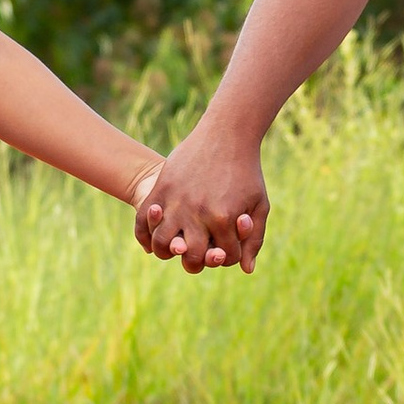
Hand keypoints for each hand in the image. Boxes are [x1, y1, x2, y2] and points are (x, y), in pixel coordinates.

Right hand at [134, 120, 268, 273]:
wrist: (226, 133)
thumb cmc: (246, 171)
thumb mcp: (259, 204)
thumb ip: (254, 239)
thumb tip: (246, 269)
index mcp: (224, 219)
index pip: (226, 258)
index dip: (230, 256)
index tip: (229, 245)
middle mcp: (197, 214)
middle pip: (191, 259)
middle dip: (198, 261)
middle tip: (199, 250)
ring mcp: (176, 201)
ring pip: (163, 245)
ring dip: (169, 251)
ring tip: (176, 245)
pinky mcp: (161, 189)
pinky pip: (144, 221)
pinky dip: (145, 235)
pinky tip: (153, 238)